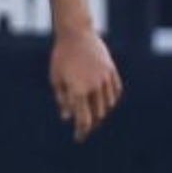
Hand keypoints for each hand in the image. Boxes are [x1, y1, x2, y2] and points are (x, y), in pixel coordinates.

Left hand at [51, 25, 121, 142]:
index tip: (78, 138)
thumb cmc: (61, 57)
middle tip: (84, 128)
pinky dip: (110, 100)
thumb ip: (63, 99)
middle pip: (97, 114)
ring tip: (93, 116)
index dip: (81, 131)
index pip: (83, 119)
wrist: (76, 34)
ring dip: (101, 113)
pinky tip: (104, 103)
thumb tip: (68, 117)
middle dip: (91, 124)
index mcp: (78, 90)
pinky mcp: (112, 71)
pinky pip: (115, 92)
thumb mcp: (56, 78)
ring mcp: (105, 79)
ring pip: (107, 105)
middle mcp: (94, 87)